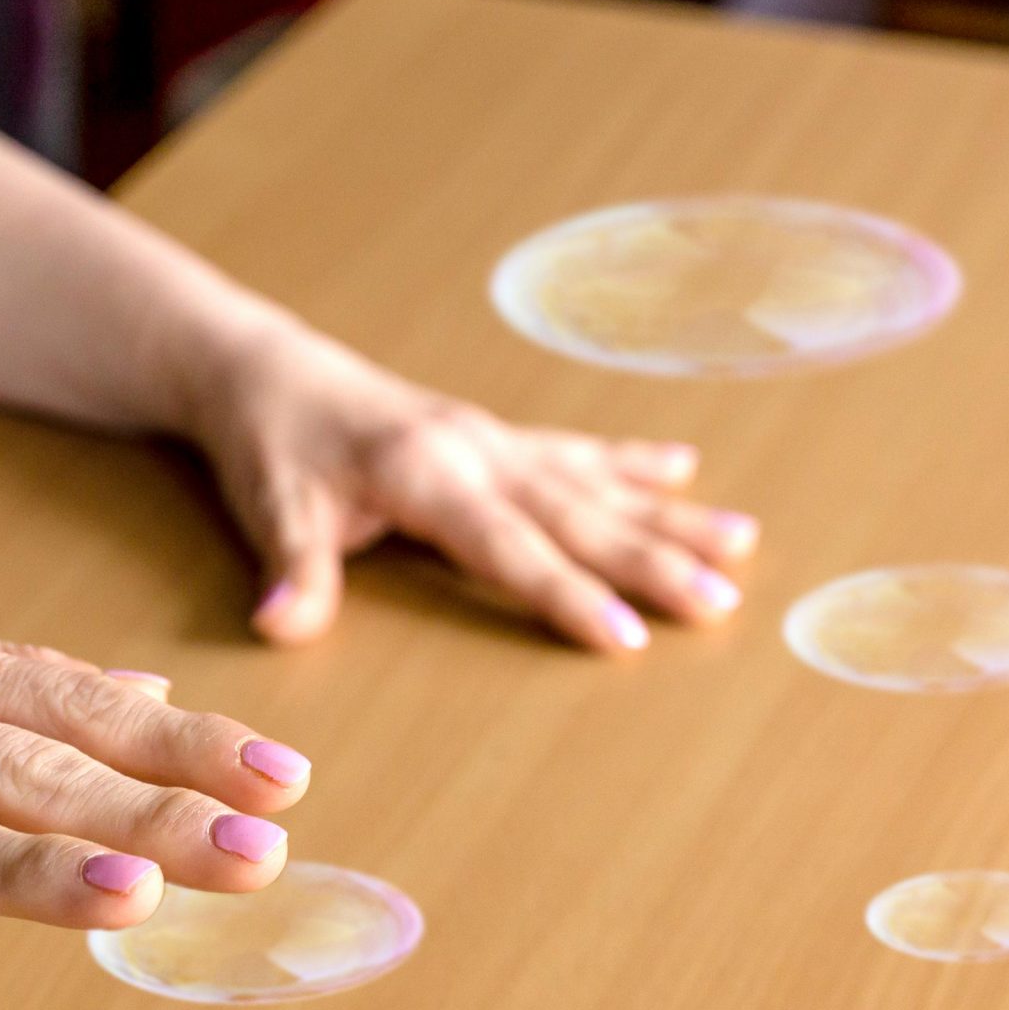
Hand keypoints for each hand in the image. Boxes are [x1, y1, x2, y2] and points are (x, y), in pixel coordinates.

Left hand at [185, 325, 759, 651]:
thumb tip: (282, 628)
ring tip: (742, 541)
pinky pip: (577, 451)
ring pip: (597, 483)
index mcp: (428, 474)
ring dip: (669, 514)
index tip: (627, 638)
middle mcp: (478, 451)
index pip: (511, 549)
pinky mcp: (494, 435)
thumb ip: (293, 571)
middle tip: (721, 603)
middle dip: (654, 561)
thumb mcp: (273, 508)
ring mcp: (494, 439)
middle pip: (579, 516)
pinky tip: (685, 467)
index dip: (569, 595)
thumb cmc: (271, 445)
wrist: (266, 371)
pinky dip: (632, 461)